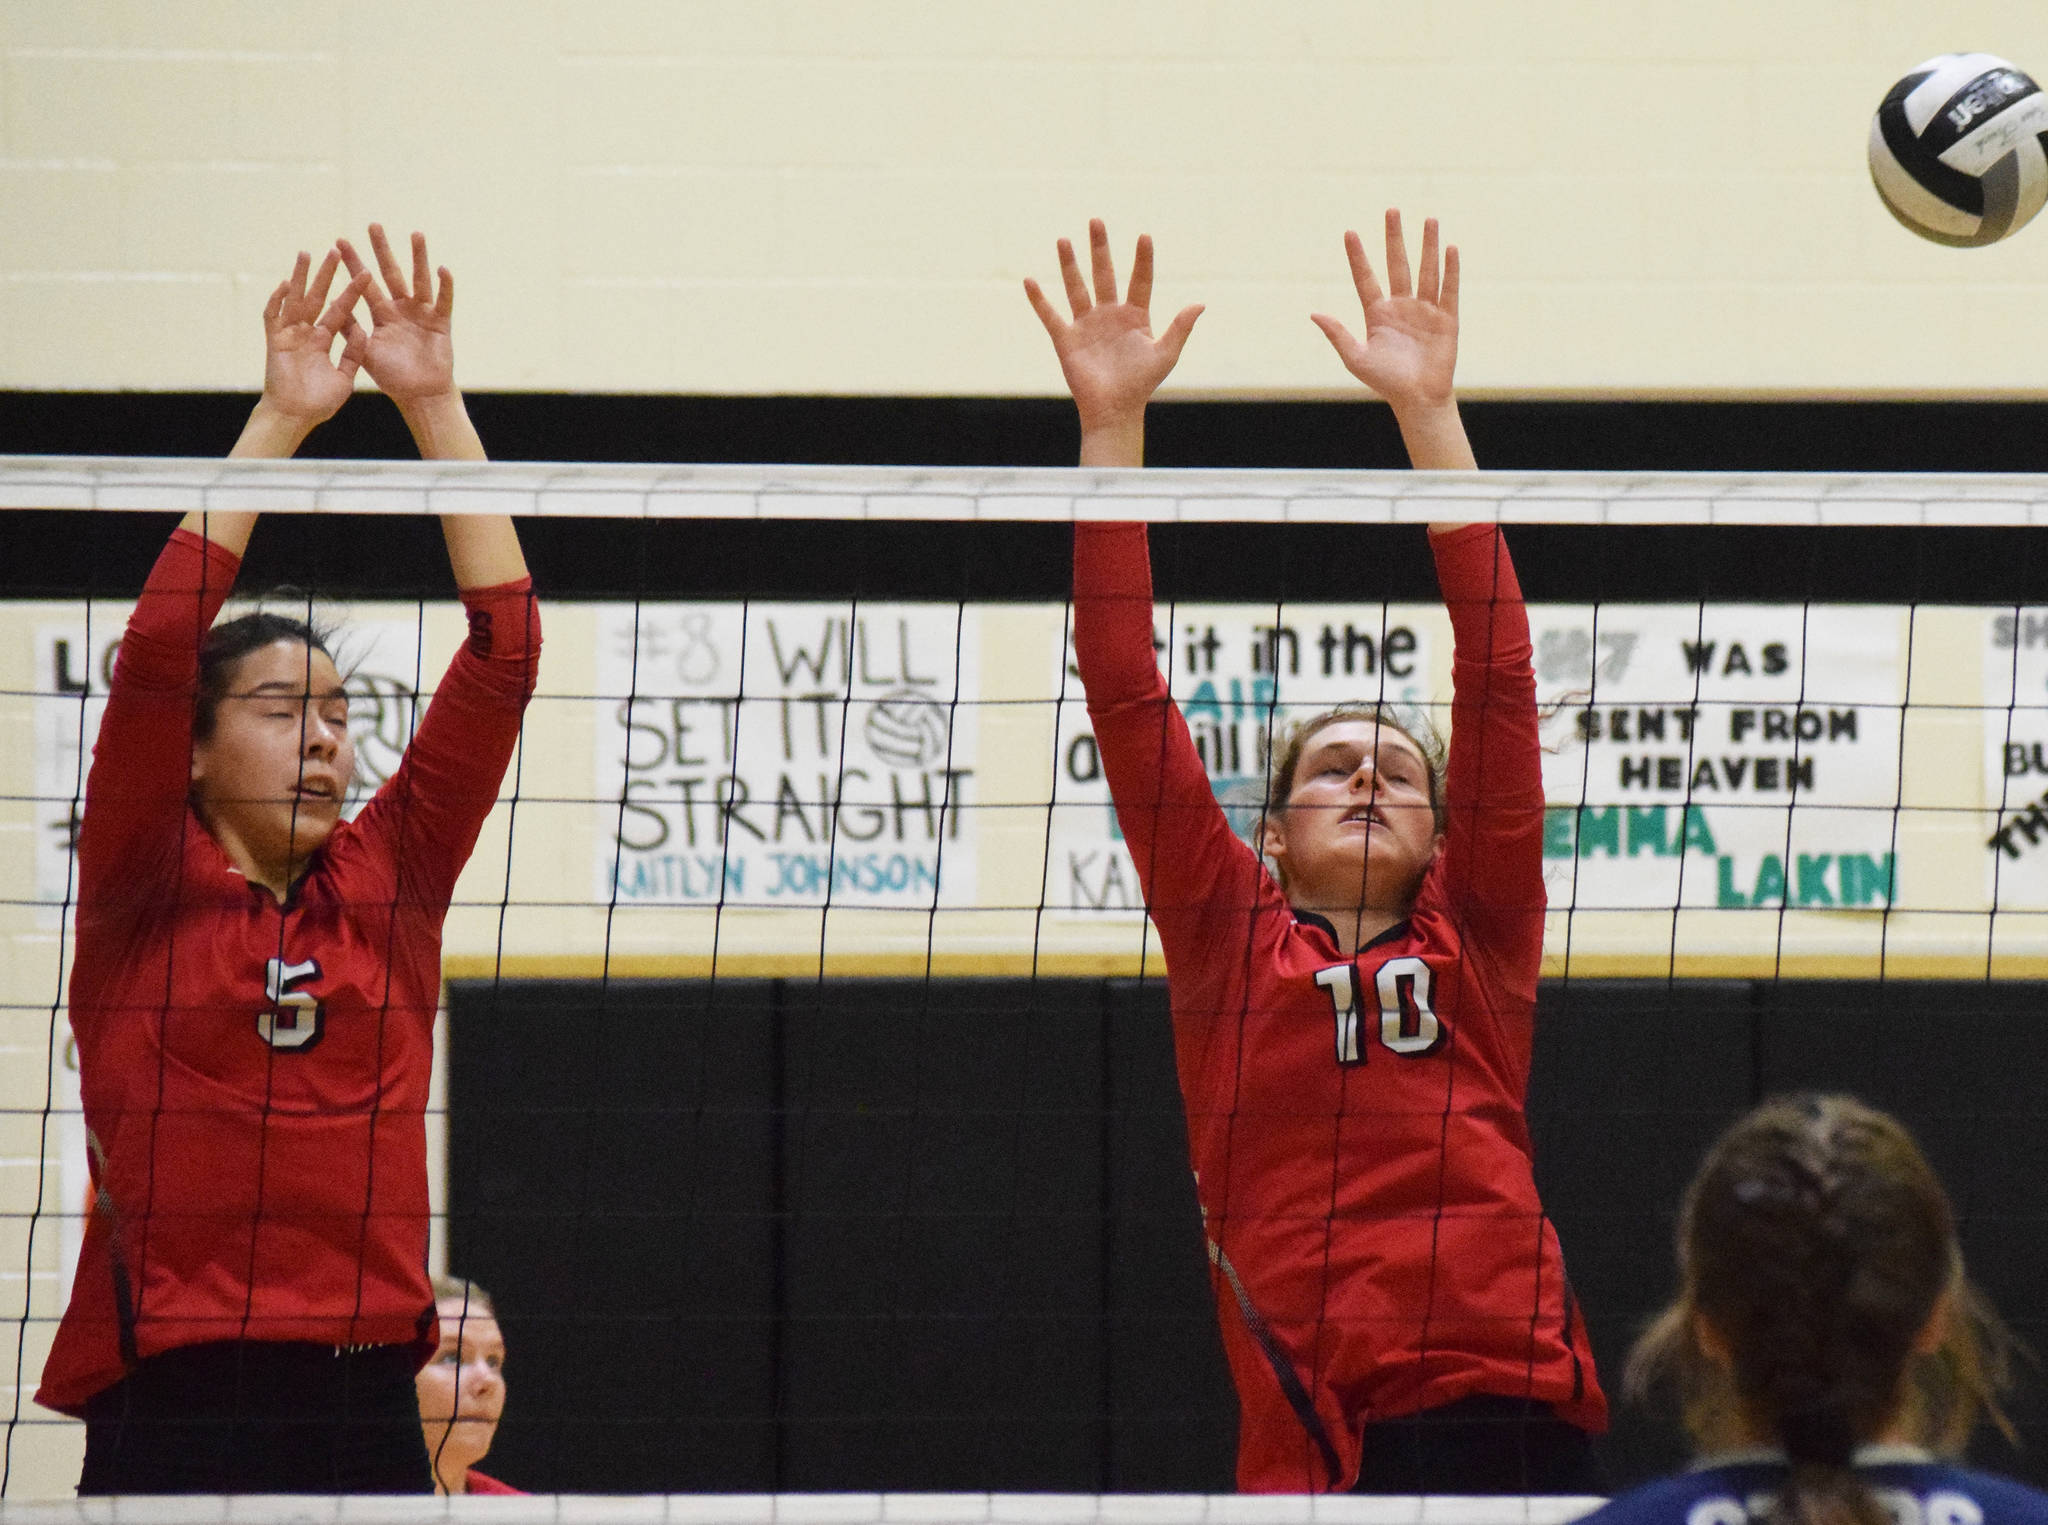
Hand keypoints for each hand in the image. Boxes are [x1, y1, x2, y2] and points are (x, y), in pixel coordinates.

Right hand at [255, 249, 370, 427]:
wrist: (296, 417)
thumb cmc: (319, 402)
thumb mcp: (345, 376)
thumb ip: (353, 354)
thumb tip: (363, 330)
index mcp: (324, 340)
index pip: (340, 310)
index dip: (351, 292)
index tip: (365, 274)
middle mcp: (306, 333)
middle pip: (316, 297)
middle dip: (326, 275)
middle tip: (335, 251)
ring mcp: (289, 335)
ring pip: (294, 300)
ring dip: (299, 277)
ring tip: (306, 254)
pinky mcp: (273, 342)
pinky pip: (273, 317)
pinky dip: (277, 301)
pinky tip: (284, 284)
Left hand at [337, 224, 455, 409]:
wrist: (420, 396)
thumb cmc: (393, 378)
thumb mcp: (365, 353)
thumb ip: (350, 330)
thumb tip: (330, 306)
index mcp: (382, 315)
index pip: (364, 284)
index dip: (353, 263)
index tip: (339, 241)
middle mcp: (402, 309)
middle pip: (391, 273)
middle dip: (381, 250)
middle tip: (373, 225)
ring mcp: (422, 314)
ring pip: (419, 280)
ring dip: (418, 258)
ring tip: (416, 234)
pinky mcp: (441, 323)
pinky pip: (444, 301)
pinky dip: (445, 287)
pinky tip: (442, 269)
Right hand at [1025, 221, 1202, 455]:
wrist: (1114, 410)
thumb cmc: (1141, 384)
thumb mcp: (1165, 355)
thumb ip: (1180, 328)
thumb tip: (1200, 303)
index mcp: (1135, 316)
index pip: (1139, 280)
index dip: (1142, 259)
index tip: (1144, 236)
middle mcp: (1109, 315)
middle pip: (1104, 274)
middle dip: (1100, 249)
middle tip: (1097, 221)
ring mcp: (1086, 325)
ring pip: (1076, 288)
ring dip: (1069, 265)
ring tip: (1064, 240)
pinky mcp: (1066, 339)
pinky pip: (1050, 315)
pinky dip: (1039, 300)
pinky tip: (1029, 280)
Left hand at [1311, 210, 1458, 413]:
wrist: (1417, 399)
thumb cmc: (1386, 382)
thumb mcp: (1355, 358)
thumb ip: (1337, 334)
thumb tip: (1314, 313)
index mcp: (1378, 314)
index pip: (1366, 278)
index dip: (1358, 257)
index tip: (1349, 233)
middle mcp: (1401, 306)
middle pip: (1397, 264)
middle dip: (1394, 238)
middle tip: (1391, 210)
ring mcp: (1425, 310)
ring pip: (1426, 270)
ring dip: (1427, 245)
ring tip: (1428, 219)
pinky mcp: (1446, 317)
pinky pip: (1449, 288)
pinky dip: (1450, 269)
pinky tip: (1450, 248)